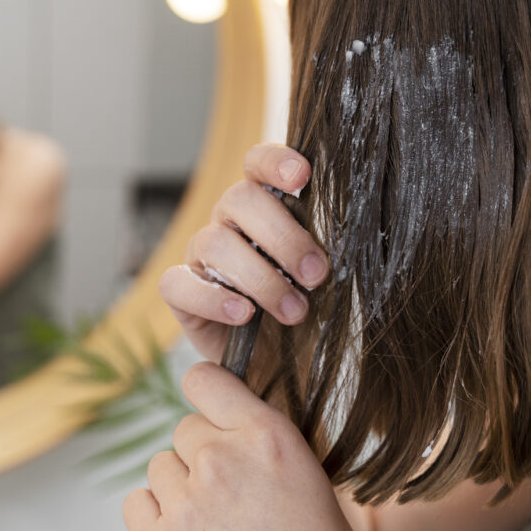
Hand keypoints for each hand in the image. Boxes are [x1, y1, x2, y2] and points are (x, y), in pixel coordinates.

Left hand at [124, 362, 359, 530]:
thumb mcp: (302, 464)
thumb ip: (257, 428)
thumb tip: (217, 408)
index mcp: (265, 435)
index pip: (203, 378)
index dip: (207, 393)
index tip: (212, 407)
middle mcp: (221, 461)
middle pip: (184, 428)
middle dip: (204, 452)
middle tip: (234, 487)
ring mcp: (187, 503)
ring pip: (160, 465)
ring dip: (181, 485)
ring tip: (216, 514)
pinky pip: (136, 502)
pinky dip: (156, 514)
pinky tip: (187, 529)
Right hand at [158, 144, 329, 361]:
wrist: (289, 368)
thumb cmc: (314, 312)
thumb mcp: (330, 278)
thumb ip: (328, 248)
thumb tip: (353, 229)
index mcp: (266, 205)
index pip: (258, 164)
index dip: (275, 162)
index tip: (303, 176)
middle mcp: (229, 222)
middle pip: (238, 199)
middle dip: (283, 237)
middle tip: (317, 274)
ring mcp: (201, 256)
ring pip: (214, 242)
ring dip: (260, 277)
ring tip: (295, 311)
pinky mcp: (181, 294)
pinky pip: (177, 283)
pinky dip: (212, 298)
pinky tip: (244, 314)